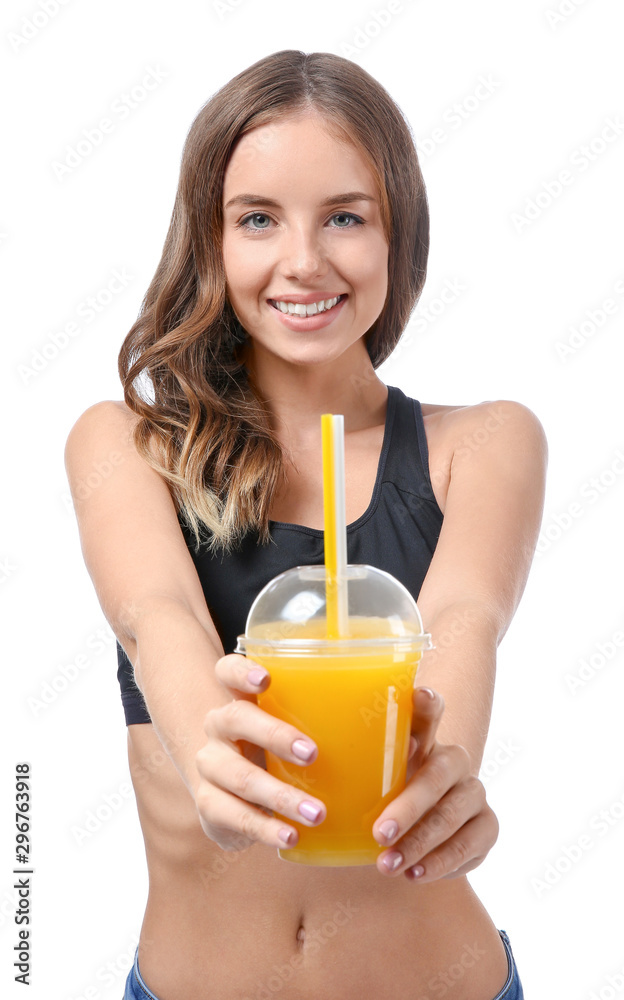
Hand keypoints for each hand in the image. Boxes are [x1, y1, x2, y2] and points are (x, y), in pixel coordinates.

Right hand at [194, 653, 326, 850]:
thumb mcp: (291, 730)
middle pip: (236, 718)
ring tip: (316, 813)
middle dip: (275, 734)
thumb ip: (328, 724)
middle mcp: (218, 727)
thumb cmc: (274, 752)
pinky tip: (290, 837)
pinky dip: (266, 829)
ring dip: (280, 795)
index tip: (267, 678)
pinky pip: (235, 817)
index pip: (228, 671)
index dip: (242, 670)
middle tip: (312, 753)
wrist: (229, 794)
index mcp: (239, 699)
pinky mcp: (210, 805)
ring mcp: (210, 767)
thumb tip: (402, 731)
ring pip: (239, 776)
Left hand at [372, 687, 498, 882]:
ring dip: (419, 842)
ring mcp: (473, 791)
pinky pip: (469, 844)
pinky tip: (415, 874)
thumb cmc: (379, 797)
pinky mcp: (486, 825)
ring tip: (386, 864)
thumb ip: (353, 769)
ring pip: (452, 814)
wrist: (411, 833)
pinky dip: (440, 862)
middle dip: (409, 805)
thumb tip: (307, 766)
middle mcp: (452, 759)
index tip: (418, 694)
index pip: (429, 711)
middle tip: (379, 833)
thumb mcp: (364, 781)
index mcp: (423, 738)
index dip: (426, 702)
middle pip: (438, 774)